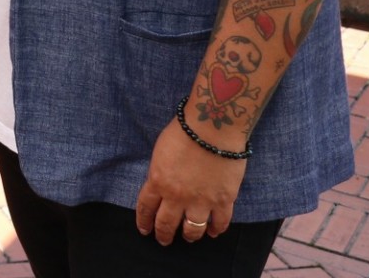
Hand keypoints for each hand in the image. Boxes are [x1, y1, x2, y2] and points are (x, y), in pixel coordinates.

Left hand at [134, 110, 247, 245]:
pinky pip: (220, 223)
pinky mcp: (223, 200)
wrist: (213, 128)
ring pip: (193, 230)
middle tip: (163, 241)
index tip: (145, 230)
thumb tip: (160, 184)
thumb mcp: (160, 152)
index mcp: (158, 181)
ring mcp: (201, 201)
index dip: (144, 222)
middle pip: (166, 224)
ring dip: (189, 236)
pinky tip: (213, 232)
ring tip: (188, 238)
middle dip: (163, 235)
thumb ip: (159, 172)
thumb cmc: (184, 131)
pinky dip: (216, 230)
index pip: (146, 208)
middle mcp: (177, 196)